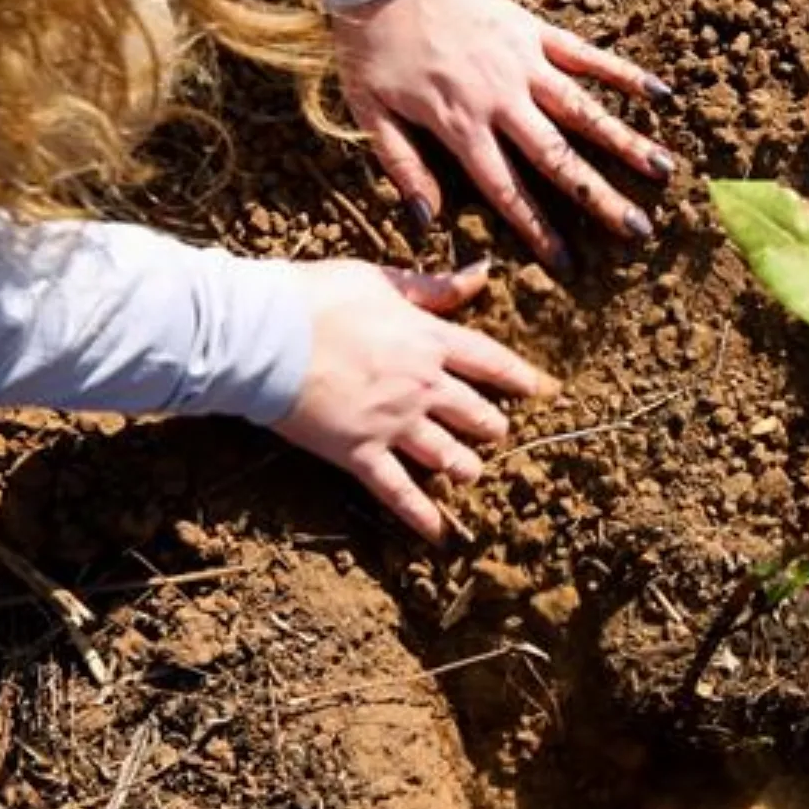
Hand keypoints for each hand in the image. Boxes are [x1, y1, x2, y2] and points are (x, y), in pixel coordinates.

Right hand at [272, 259, 554, 540]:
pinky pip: (399, 492)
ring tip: (471, 471)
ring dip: (466, 466)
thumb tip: (482, 273)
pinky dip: (422, 515)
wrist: (265, 334)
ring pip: (448, 456)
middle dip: (492, 425)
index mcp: (428, 341)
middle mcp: (421, 387)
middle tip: (497, 431)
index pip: (489, 361)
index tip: (543, 389)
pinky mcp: (360, 453)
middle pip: (475, 413)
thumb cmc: (316, 298)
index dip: (519, 376)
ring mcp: (393, 424)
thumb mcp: (380, 279)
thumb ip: (433, 286)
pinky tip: (441, 535)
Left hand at [332, 0, 677, 273]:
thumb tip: (427, 221)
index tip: (569, 264)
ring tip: (665, 170)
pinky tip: (659, 93)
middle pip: (559, 158)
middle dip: (600, 197)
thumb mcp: (369, 111)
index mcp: (460, 124)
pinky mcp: (534, 30)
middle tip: (639, 230)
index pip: (507, 189)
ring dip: (626, 142)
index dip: (538, 230)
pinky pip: (585, 55)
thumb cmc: (371, 43)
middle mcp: (501, 98)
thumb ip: (401, 167)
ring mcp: (523, 63)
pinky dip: (622, 73)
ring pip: (584, 110)